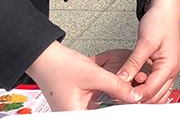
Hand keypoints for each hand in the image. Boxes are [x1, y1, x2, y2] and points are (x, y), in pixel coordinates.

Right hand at [27, 41, 142, 110]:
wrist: (45, 56)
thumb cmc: (59, 65)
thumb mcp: (94, 74)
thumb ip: (117, 85)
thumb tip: (134, 96)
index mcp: (74, 115)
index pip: (103, 122)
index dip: (120, 115)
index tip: (133, 108)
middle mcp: (73, 116)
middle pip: (103, 118)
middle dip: (117, 107)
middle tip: (132, 97)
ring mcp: (75, 112)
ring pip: (101, 112)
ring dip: (113, 103)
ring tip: (125, 93)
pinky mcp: (78, 105)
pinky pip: (97, 106)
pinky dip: (106, 99)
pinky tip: (115, 91)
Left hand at [116, 0, 179, 103]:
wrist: (166, 10)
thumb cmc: (160, 21)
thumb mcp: (145, 41)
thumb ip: (133, 62)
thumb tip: (122, 78)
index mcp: (169, 66)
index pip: (150, 90)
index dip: (134, 95)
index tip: (118, 94)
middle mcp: (171, 72)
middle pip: (154, 98)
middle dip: (137, 99)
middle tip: (118, 95)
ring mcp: (167, 71)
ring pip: (155, 95)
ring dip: (141, 96)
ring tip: (124, 90)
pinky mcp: (162, 69)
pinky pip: (155, 87)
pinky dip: (144, 90)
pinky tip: (132, 86)